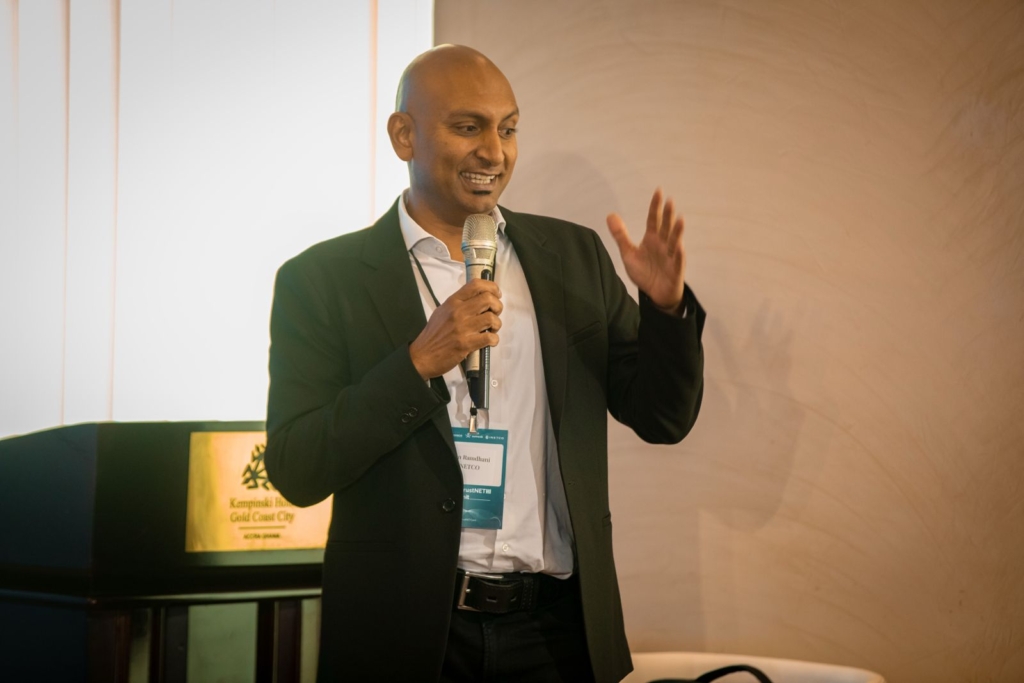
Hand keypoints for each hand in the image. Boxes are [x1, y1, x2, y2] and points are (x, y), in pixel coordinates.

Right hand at [409, 279, 502, 379]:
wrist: (422, 356)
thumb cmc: (433, 335)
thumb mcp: (441, 312)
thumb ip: (458, 304)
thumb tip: (477, 299)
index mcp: (452, 302)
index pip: (476, 285)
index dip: (491, 287)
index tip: (496, 294)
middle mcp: (458, 312)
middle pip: (488, 299)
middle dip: (497, 306)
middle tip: (495, 314)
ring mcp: (462, 328)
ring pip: (492, 318)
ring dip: (497, 324)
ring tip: (491, 329)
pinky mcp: (466, 344)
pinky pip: (489, 338)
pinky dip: (494, 340)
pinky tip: (489, 341)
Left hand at [606, 188, 686, 312]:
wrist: (654, 293)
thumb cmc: (644, 272)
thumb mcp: (628, 253)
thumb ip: (620, 235)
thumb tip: (610, 215)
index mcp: (652, 239)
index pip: (653, 219)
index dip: (655, 206)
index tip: (658, 191)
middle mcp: (663, 244)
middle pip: (665, 227)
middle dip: (667, 215)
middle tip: (669, 201)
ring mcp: (670, 256)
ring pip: (674, 241)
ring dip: (677, 231)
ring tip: (679, 219)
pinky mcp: (675, 269)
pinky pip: (676, 260)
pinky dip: (677, 253)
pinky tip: (678, 246)